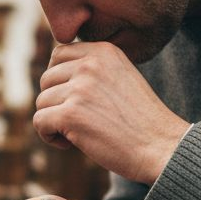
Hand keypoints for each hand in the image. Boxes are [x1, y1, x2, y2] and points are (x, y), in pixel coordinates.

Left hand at [34, 42, 190, 184]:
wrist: (161, 147)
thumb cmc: (142, 121)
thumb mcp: (122, 78)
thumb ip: (94, 70)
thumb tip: (54, 72)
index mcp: (104, 52)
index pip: (59, 54)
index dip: (58, 79)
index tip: (72, 99)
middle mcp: (90, 64)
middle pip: (46, 79)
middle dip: (56, 102)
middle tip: (77, 121)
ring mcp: (80, 89)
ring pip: (42, 102)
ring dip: (53, 121)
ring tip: (77, 134)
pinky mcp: (70, 115)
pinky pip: (39, 121)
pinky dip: (49, 136)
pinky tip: (69, 144)